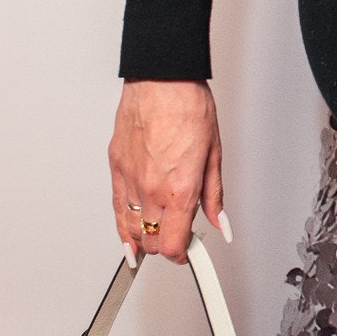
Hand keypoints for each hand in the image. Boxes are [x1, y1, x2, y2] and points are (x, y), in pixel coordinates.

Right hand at [108, 79, 228, 264]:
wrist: (162, 80)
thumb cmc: (188, 108)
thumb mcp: (214, 155)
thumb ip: (214, 197)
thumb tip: (220, 222)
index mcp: (179, 189)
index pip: (173, 245)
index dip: (181, 255)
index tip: (187, 251)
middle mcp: (151, 189)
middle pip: (152, 241)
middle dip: (166, 245)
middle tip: (178, 237)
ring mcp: (130, 179)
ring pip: (131, 228)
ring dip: (144, 238)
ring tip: (155, 237)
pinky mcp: (116, 167)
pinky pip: (116, 207)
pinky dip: (122, 226)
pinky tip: (128, 235)